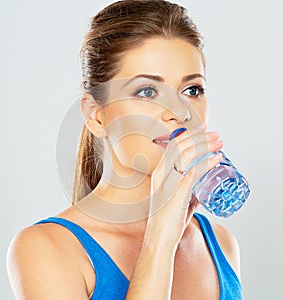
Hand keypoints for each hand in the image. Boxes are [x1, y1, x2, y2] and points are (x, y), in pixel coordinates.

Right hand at [145, 128, 222, 247]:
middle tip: (215, 135)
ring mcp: (167, 181)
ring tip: (219, 143)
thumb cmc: (167, 221)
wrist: (159, 238)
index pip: (172, 147)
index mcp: (159, 173)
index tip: (203, 132)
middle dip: (199, 136)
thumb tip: (203, 188)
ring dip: (205, 145)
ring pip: (186, 153)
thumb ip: (190, 192)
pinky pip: (193, 171)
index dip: (189, 136)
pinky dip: (207, 163)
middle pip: (179, 145)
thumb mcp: (179, 201)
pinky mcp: (176, 191)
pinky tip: (217, 159)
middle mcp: (161, 173)